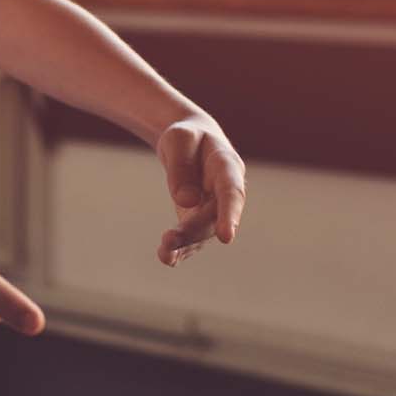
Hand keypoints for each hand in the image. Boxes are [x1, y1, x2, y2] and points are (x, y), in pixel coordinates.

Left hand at [154, 114, 246, 266]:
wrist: (190, 142)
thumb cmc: (186, 137)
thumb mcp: (178, 139)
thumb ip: (181, 166)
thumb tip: (186, 201)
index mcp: (227, 166)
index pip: (231, 192)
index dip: (230, 215)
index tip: (226, 237)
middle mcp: (226, 190)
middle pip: (213, 216)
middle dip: (192, 231)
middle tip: (168, 240)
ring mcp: (214, 207)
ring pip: (202, 231)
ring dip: (184, 244)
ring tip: (164, 254)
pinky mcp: (199, 218)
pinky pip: (193, 237)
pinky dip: (180, 249)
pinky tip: (167, 258)